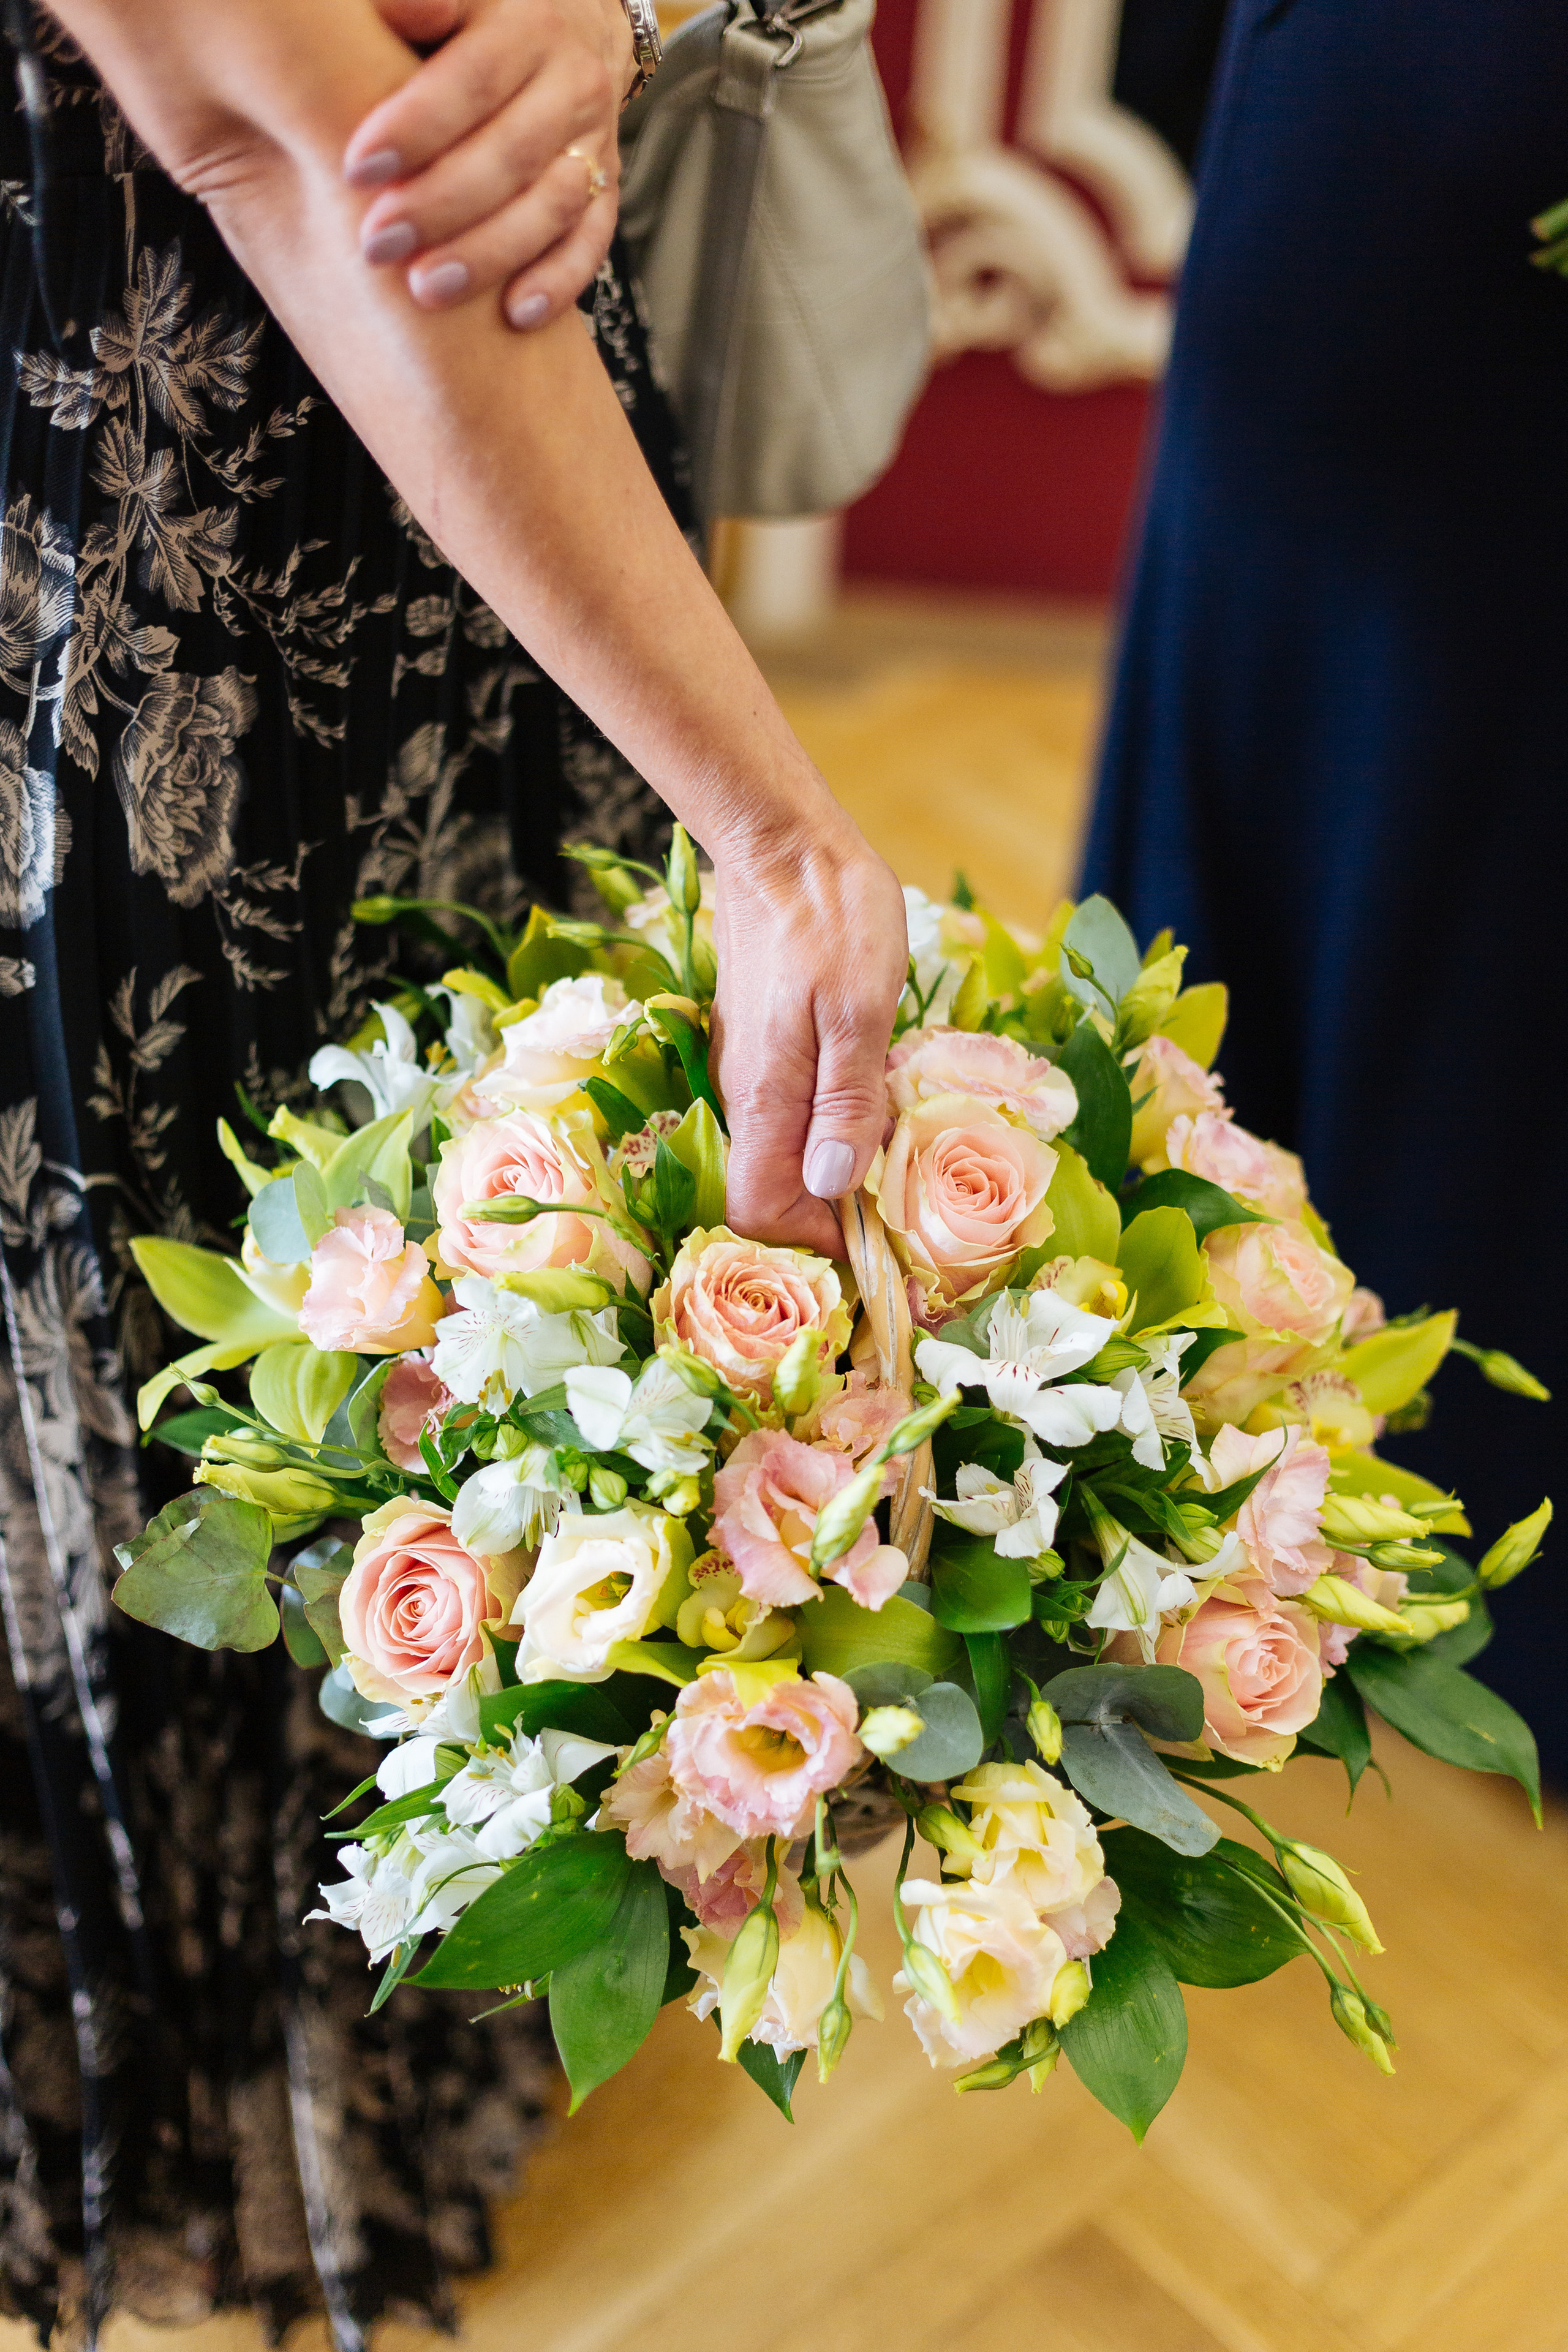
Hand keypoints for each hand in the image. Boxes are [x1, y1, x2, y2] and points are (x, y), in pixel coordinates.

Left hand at [348, 0, 630, 329]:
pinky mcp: (606, 188)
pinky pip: (591, 242)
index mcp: (526, 21)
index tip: (358, 167)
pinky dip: (558, 281)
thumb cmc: (475, 12)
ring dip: (489, 253)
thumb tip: (393, 9)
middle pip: (511, 153)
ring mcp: (595, 140)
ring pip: (551, 205)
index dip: (418, 126)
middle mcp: (571, 81)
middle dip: (441, 205)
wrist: (570, 14)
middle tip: (377, 245)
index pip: (474, 77)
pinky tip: (516, 313)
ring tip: (427, 289)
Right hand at [709, 815, 907, 1257]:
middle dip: (832, 1226)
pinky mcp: (765, 1051)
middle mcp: (747, 1097)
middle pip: (772, 1197)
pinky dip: (833, 1137)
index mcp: (765, 1098)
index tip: (876, 1252)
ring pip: (784, 1160)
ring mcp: (752, 1074)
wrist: (782, 844)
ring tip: (904, 1175)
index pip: (760, 1213)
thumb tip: (836, 1184)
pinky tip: (881, 1116)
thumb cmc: (830, 916)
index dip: (813, 1247)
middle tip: (906, 1225)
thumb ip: (847, 1101)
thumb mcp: (859, 1008)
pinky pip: (792, 1121)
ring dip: (838, 1181)